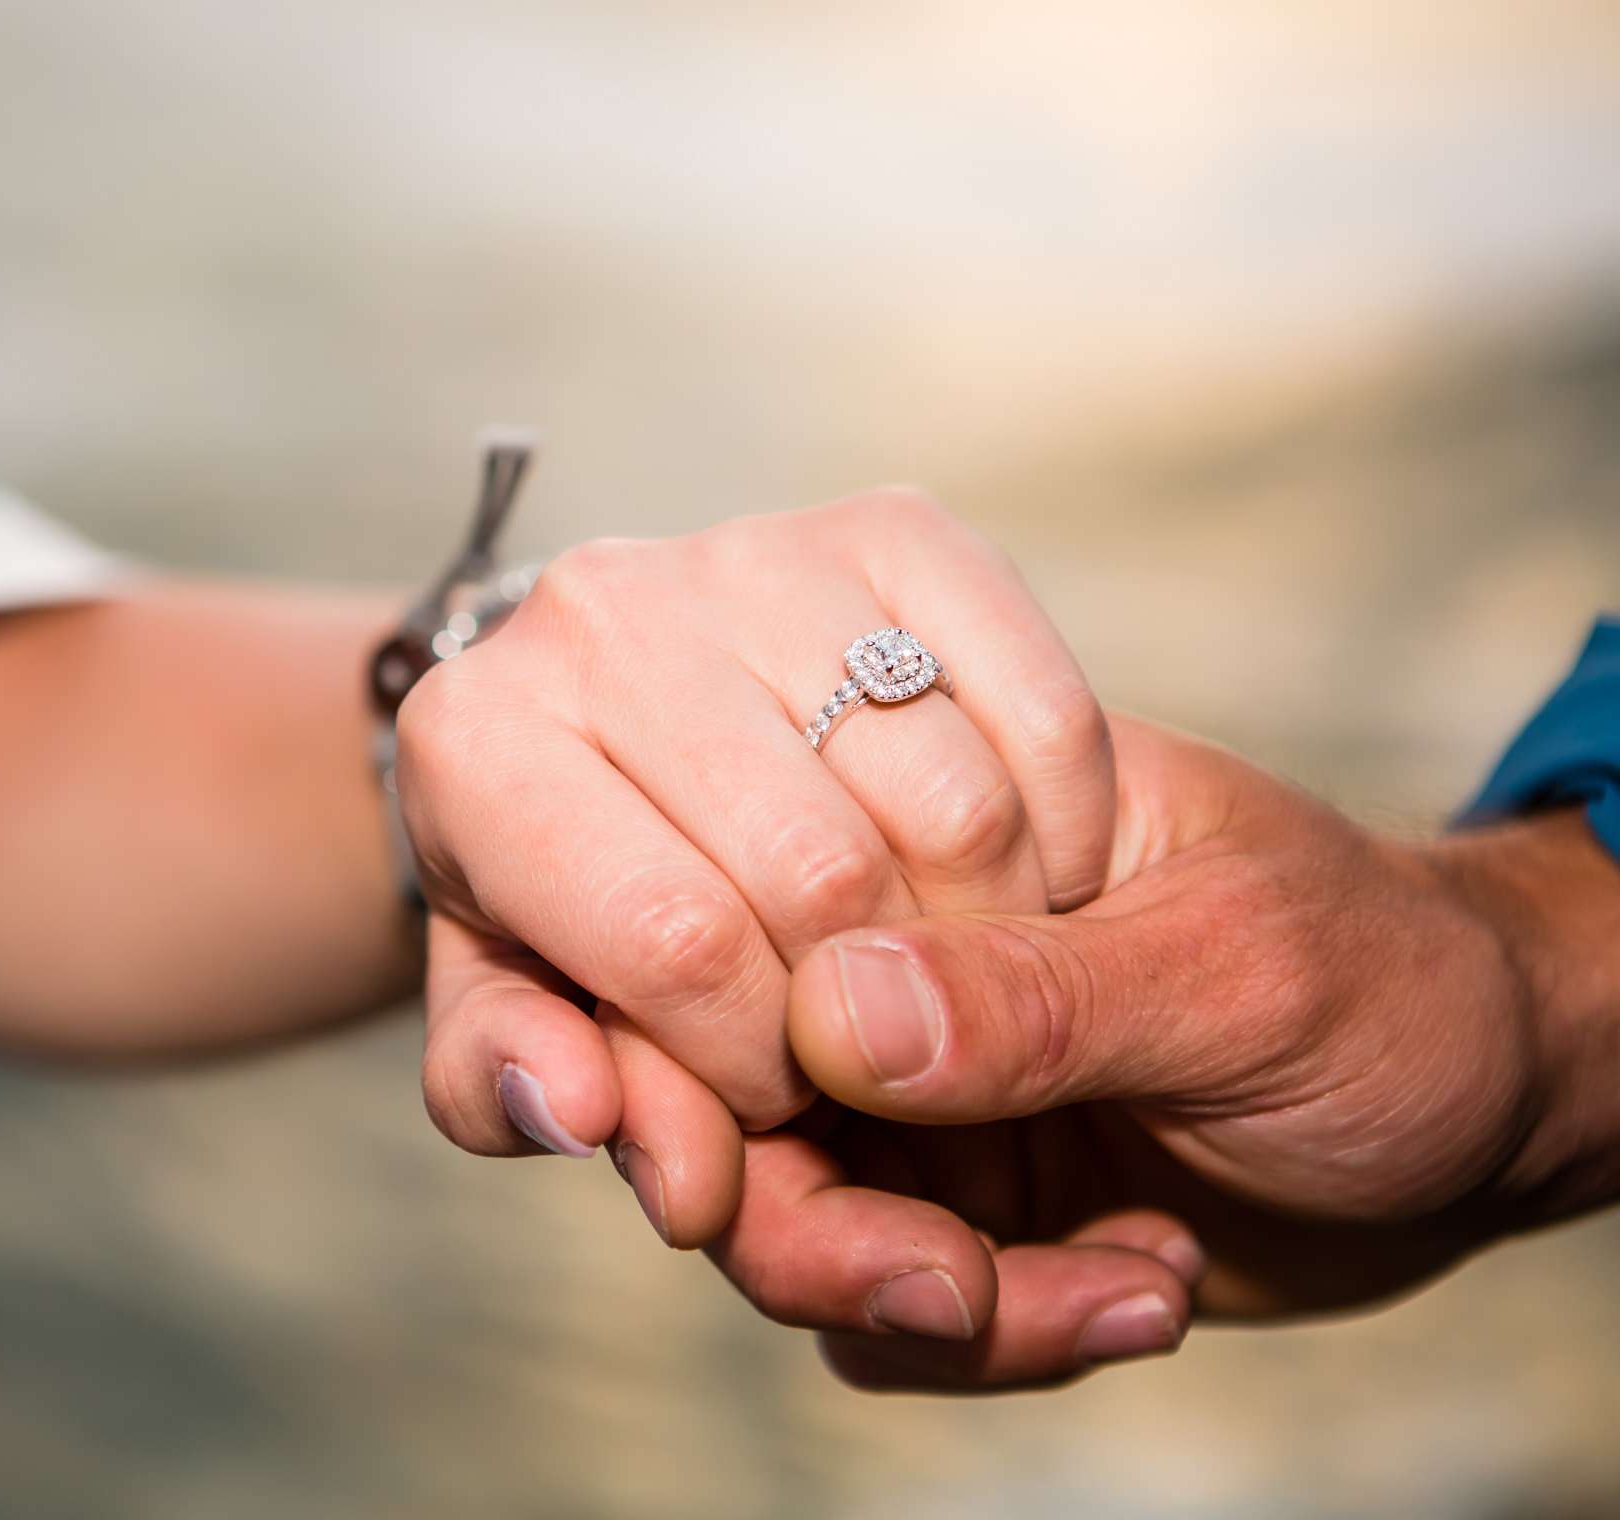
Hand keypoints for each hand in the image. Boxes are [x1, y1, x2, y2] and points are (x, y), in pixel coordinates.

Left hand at [397, 490, 1113, 1242]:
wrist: (617, 735)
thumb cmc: (559, 910)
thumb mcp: (502, 1021)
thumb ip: (514, 1089)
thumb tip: (577, 1109)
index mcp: (471, 738)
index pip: (673, 944)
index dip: (755, 1064)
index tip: (771, 1092)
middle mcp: (594, 611)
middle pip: (821, 875)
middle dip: (869, 1015)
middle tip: (858, 1040)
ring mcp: (752, 554)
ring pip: (953, 807)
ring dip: (985, 939)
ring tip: (928, 966)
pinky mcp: (896, 525)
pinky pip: (1045, 715)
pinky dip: (1062, 836)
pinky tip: (1006, 883)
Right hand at [704, 714, 1619, 1391]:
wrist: (1488, 1110)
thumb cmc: (1396, 982)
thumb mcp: (1243, 971)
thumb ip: (1040, 996)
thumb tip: (831, 1012)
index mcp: (928, 827)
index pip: (724, 917)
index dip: (674, 1053)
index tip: (710, 1178)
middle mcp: (883, 954)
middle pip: (717, 1102)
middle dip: (818, 1234)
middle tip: (961, 1290)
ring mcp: (904, 1086)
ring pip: (789, 1231)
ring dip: (942, 1306)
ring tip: (1128, 1294)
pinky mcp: (944, 1202)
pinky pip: (882, 1314)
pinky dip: (1005, 1337)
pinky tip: (1144, 1288)